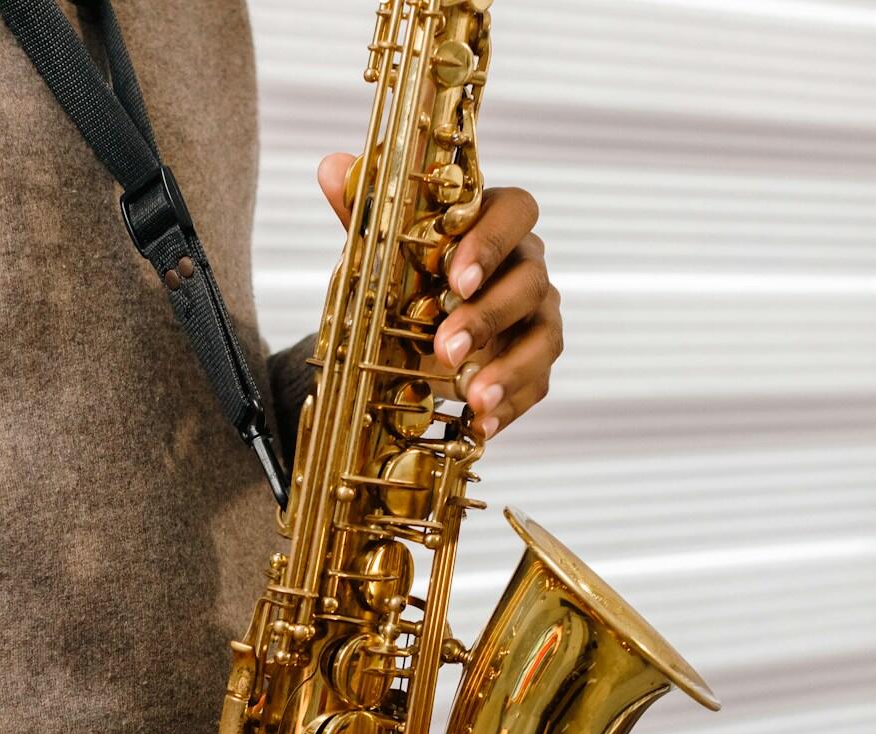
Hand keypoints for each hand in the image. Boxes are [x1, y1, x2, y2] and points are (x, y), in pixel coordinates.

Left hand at [317, 151, 563, 440]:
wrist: (412, 332)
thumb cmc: (411, 277)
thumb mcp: (382, 247)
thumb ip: (364, 211)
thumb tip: (332, 168)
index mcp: (495, 224)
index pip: (514, 212)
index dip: (492, 241)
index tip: (456, 276)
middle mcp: (526, 267)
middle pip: (528, 282)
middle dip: (487, 316)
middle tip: (446, 346)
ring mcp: (537, 317)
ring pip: (543, 337)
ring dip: (509, 369)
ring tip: (474, 397)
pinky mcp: (535, 362)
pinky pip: (537, 384)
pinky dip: (511, 405)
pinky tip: (483, 423)